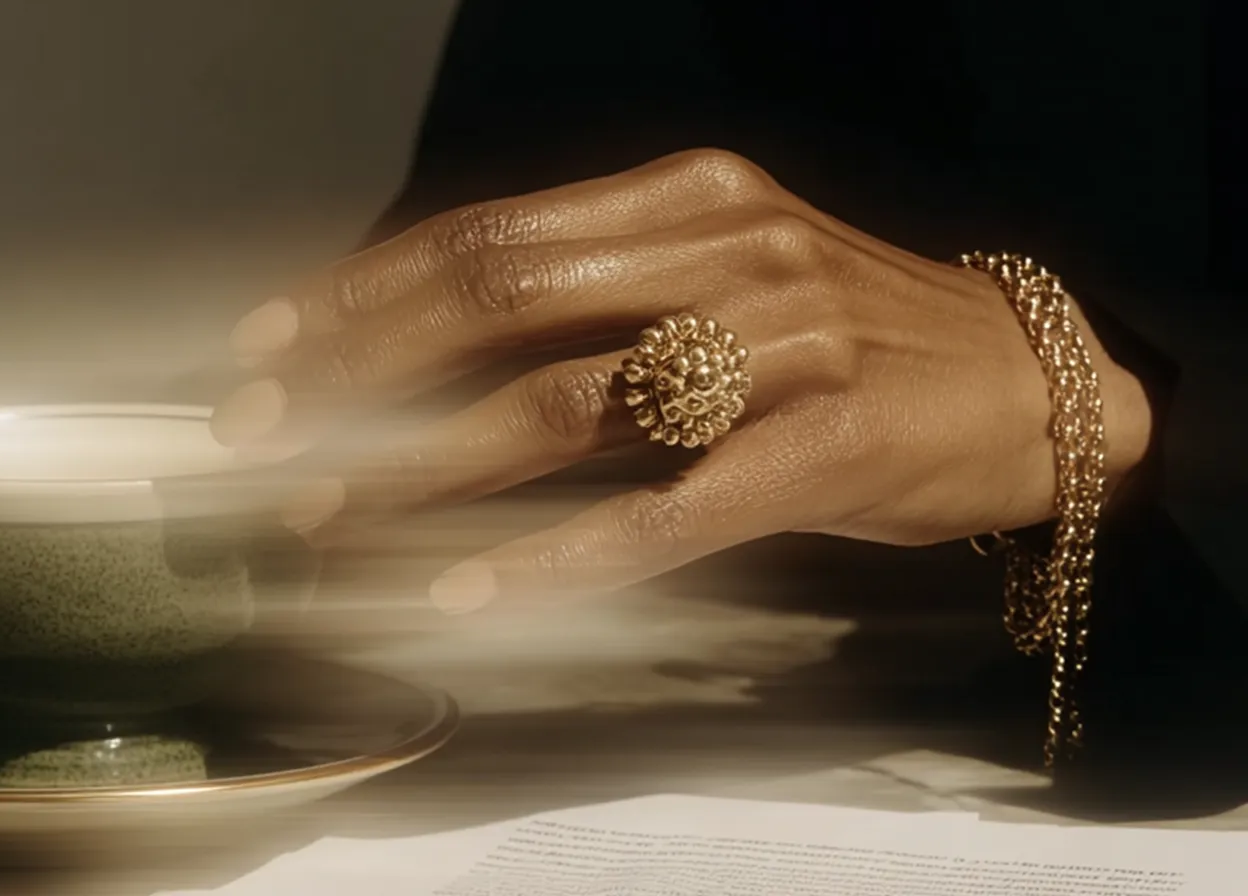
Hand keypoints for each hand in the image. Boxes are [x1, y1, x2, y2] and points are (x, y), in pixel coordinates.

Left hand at [211, 149, 1152, 612]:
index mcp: (691, 197)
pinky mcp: (822, 453)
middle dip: (357, 370)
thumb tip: (439, 333)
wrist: (1028, 380)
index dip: (364, 290)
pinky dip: (553, 554)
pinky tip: (468, 588)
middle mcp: (728, 255)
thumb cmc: (857, 330)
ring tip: (326, 513)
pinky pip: (662, 512)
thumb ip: (603, 282)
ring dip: (424, 469)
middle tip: (257, 431)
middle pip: (500, 302)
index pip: (491, 234)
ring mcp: (780, 352)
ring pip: (562, 408)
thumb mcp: (734, 264)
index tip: (272, 345)